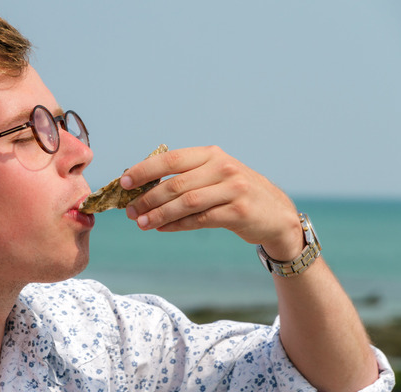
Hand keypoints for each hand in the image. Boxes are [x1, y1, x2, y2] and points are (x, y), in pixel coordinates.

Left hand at [122, 145, 303, 260]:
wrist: (276, 213)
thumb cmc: (235, 193)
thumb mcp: (214, 175)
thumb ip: (184, 176)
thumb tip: (142, 187)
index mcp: (211, 154)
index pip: (171, 159)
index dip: (145, 170)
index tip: (124, 182)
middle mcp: (223, 167)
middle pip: (176, 184)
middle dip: (148, 198)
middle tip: (129, 211)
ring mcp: (233, 189)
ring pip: (186, 203)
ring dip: (159, 214)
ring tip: (141, 223)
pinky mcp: (239, 212)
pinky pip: (200, 220)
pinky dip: (177, 225)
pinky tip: (162, 228)